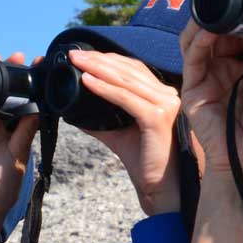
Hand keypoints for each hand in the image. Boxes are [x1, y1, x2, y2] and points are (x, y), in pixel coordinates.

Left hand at [68, 50, 183, 214]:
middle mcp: (168, 95)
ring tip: (77, 62)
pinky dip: (104, 89)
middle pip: (129, 70)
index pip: (133, 69)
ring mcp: (166, 105)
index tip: (83, 55)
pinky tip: (87, 82)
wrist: (161, 189)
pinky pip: (125, 99)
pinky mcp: (157, 118)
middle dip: (99, 60)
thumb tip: (73, 109)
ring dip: (98, 69)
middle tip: (74, 54)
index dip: (107, 59)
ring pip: (126, 80)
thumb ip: (100, 118)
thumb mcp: (118, 133)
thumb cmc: (145, 161)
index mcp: (162, 95)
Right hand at [178, 0, 242, 214]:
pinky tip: (211, 28)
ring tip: (226, 6)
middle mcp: (222, 70)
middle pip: (220, 31)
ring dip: (212, 20)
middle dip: (231, 11)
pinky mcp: (192, 91)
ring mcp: (205, 79)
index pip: (241, 33)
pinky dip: (199, 40)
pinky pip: (192, 59)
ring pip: (199, 39)